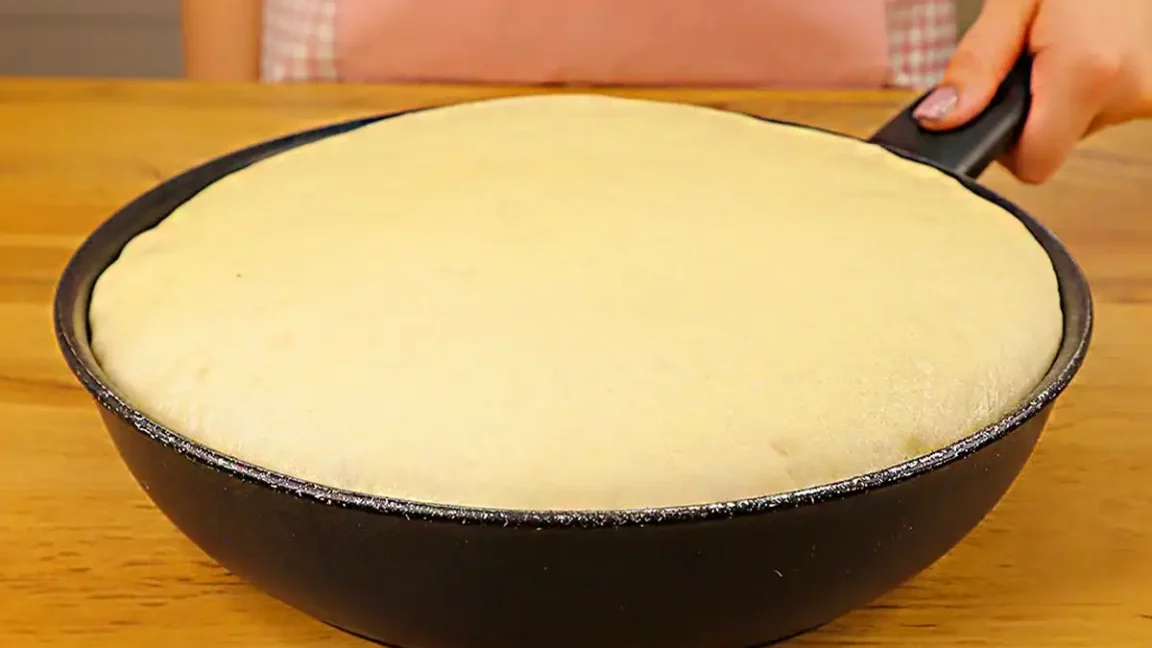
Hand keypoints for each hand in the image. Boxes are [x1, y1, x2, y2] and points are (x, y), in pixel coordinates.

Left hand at [913, 0, 1151, 182]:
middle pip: (1051, 146)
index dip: (1003, 143)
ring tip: (1060, 43)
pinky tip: (1081, 51)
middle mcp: (1128, 92)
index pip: (1033, 164)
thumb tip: (940, 120)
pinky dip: (1081, 89)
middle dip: (1026, 111)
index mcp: (1089, 71)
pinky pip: (1100, 109)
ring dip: (1055, 98)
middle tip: (1028, 55)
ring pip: (1075, 128)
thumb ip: (976, 63)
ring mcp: (1149, 95)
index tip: (992, 102)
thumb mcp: (1011, 1)